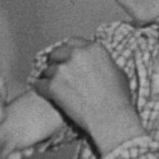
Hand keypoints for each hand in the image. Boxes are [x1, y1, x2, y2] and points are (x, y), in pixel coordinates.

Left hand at [31, 39, 141, 153]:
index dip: (69, 52)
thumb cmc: (119, 99)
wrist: (110, 117)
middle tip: (57, 73)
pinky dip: (41, 89)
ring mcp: (63, 69)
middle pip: (57, 52)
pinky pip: (39, 84)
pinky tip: (44, 93)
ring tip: (53, 87)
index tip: (67, 59)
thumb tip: (103, 65)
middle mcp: (77, 54)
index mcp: (94, 48)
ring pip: (48, 69)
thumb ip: (105, 64)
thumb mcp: (119, 73)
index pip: (73, 42)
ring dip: (50, 77)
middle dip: (56, 62)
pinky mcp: (53, 85)